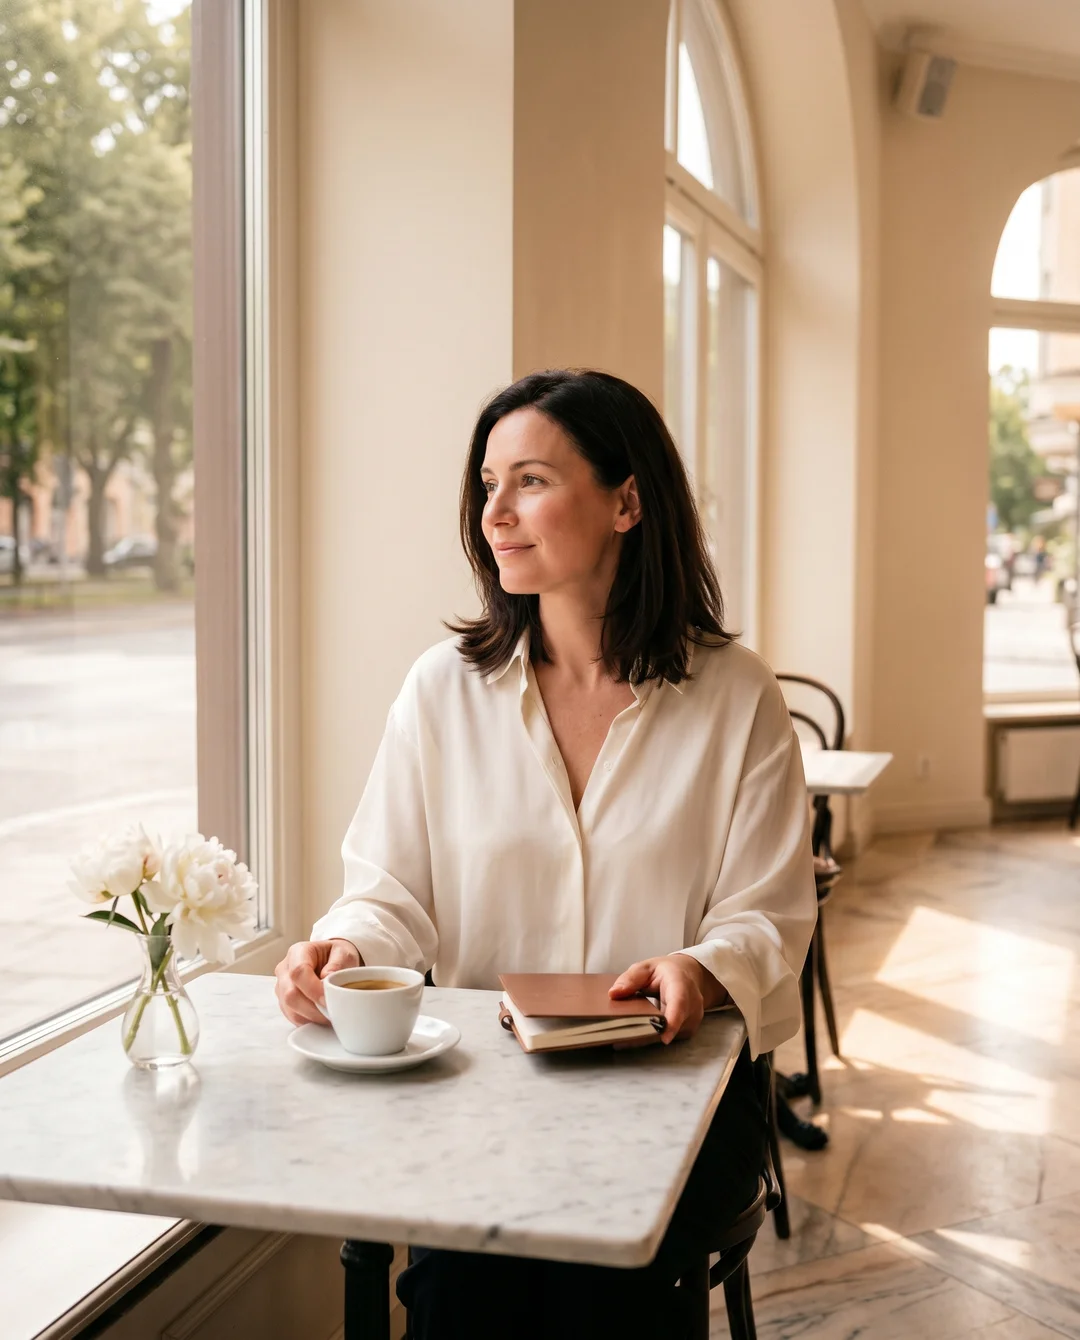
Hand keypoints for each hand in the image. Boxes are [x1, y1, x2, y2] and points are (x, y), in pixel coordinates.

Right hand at [274, 939, 361, 1025]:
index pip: (298, 972)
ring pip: (290, 1009)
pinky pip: (293, 1017)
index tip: (328, 1000)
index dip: (312, 989)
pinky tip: (323, 1017)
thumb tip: (326, 978)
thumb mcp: (344, 953)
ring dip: (312, 1016)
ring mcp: (282, 987)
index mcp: (298, 952)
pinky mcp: (285, 1003)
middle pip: (290, 994)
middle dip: (313, 1008)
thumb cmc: (337, 956)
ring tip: (330, 1015)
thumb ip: (338, 964)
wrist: (331, 961)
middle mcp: (285, 969)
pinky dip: (309, 1020)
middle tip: (332, 1012)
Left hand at [609, 955, 727, 1045]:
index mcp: (681, 984)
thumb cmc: (666, 971)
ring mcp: (692, 1019)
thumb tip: (613, 993)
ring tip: (621, 1036)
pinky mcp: (687, 1030)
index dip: (673, 1021)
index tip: (664, 1037)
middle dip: (646, 1032)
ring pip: (667, 1034)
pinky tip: (633, 1035)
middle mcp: (692, 1004)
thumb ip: (630, 979)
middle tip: (619, 1037)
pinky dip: (650, 1037)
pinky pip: (667, 1037)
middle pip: (671, 1025)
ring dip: (645, 1036)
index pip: (679, 1003)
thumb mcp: (646, 967)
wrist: (688, 975)